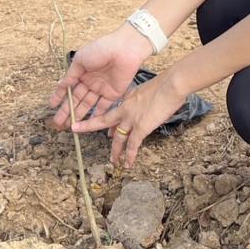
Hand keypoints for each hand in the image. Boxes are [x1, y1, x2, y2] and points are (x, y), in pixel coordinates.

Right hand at [49, 25, 150, 130]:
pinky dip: (96, 115)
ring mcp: (101, 88)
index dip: (59, 96)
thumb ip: (71, 75)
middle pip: (77, 99)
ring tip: (68, 126)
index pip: (68, 86)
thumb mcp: (81, 60)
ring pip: (87, 104)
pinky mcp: (113, 93)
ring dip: (78, 115)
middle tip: (58, 122)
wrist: (124, 49)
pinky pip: (103, 106)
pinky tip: (88, 123)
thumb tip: (61, 85)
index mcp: (82, 71)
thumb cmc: (101, 49)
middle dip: (67, 110)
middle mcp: (91, 81)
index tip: (52, 106)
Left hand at [71, 74, 187, 168]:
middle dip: (89, 126)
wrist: (171, 85)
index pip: (114, 111)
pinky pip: (132, 145)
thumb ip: (143, 99)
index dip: (109, 122)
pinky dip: (129, 156)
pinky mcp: (140, 128)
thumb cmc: (166, 85)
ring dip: (115, 151)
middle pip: (104, 121)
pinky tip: (127, 164)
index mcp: (128, 98)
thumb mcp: (148, 90)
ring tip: (113, 161)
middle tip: (78, 130)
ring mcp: (131, 119)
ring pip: (118, 138)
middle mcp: (125, 108)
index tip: (108, 131)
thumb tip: (146, 106)